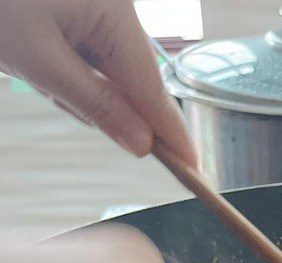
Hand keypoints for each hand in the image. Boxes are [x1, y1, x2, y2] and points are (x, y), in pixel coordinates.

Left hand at [0, 0, 195, 163]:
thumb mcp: (37, 61)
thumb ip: (96, 106)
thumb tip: (142, 145)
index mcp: (114, 13)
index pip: (154, 90)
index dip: (172, 133)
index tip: (194, 168)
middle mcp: (116, 8)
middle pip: (131, 83)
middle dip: (103, 105)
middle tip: (54, 91)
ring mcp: (98, 8)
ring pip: (107, 73)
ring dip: (75, 85)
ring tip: (30, 62)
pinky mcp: (79, 9)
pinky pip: (87, 55)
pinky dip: (65, 68)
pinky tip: (33, 52)